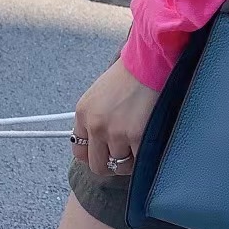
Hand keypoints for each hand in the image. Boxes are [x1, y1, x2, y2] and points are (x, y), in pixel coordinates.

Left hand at [72, 59, 159, 179]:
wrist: (150, 61)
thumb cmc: (131, 74)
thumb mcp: (100, 95)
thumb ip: (96, 118)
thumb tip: (99, 143)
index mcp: (83, 113)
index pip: (79, 150)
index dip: (94, 155)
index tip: (104, 153)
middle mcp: (96, 125)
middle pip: (97, 165)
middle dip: (111, 163)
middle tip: (125, 154)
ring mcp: (116, 133)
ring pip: (120, 166)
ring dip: (130, 159)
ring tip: (139, 144)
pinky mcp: (137, 136)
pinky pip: (139, 161)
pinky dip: (144, 156)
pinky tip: (149, 142)